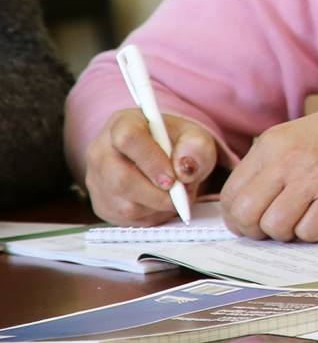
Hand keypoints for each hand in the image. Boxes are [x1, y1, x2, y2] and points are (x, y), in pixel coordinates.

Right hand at [83, 108, 220, 224]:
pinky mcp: (101, 204)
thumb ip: (196, 148)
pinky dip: (151, 215)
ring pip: (124, 204)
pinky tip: (161, 202)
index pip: (128, 139)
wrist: (163, 155)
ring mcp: (96, 179)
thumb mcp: (194, 137)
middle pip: (120, 179)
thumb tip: (185, 168)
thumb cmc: (176, 143)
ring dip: (158, 206)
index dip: (152, 161)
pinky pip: (125, 219)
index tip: (173, 178)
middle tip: (180, 194)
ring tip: (175, 194)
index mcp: (123, 124)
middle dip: (157, 193)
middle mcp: (100, 151)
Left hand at [217, 91, 317, 240]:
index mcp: (272, 144)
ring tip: (303, 219)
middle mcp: (288, 160)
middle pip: (246, 215)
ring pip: (275, 228)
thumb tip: (242, 207)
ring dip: (287, 233)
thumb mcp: (296, 138)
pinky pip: (308, 233)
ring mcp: (313, 178)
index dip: (237, 216)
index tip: (252, 221)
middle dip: (255, 230)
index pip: (232, 194)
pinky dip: (314, 232)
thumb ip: (268, 166)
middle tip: (273, 227)